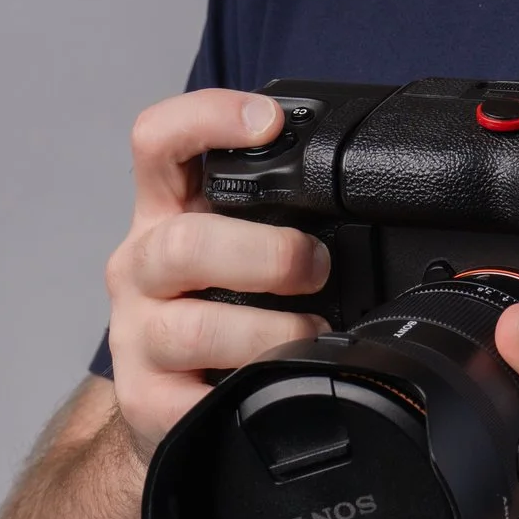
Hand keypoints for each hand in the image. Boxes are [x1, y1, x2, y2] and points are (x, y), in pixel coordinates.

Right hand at [105, 88, 331, 461]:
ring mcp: (137, 335)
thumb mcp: (240, 250)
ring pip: (194, 327)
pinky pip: (196, 399)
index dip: (207, 118)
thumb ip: (283, 217)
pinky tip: (277, 389)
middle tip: (316, 270)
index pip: (158, 142)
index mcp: (165, 215)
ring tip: (312, 336)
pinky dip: (249, 393)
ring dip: (273, 332)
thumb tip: (382, 203)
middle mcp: (142, 268)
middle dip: (269, 255)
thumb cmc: (220, 311)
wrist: (168, 400)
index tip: (268, 122)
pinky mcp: (145, 399)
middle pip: (182, 244)